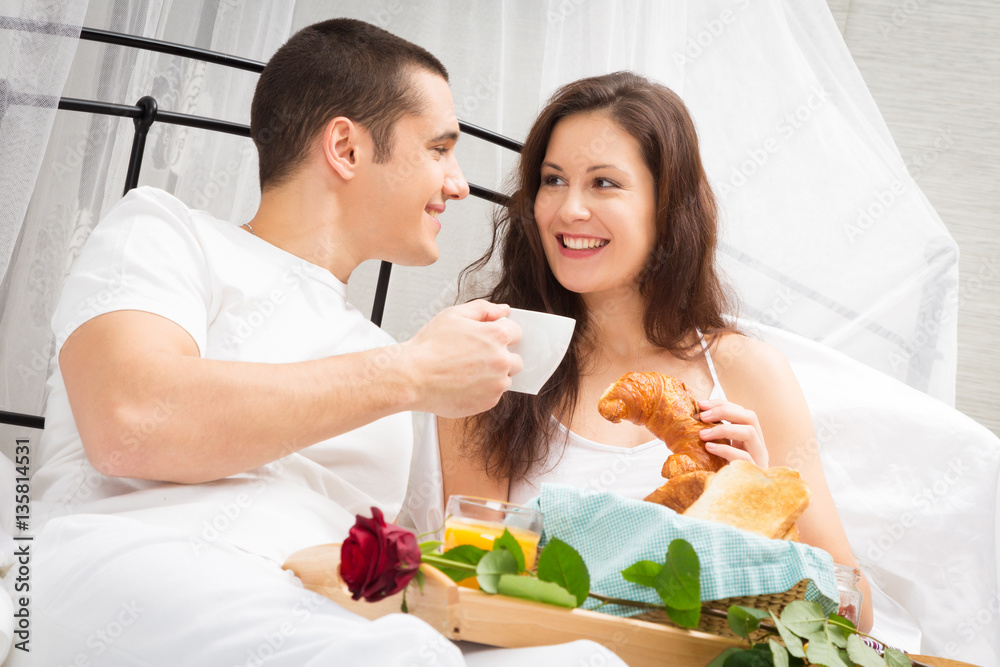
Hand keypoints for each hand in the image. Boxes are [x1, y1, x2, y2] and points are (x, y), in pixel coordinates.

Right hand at [402, 300, 523, 417]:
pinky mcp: (489, 402)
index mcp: (496, 336)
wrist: (412, 378)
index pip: (517, 333)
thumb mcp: (454, 315)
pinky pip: (494, 395)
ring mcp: (497, 383)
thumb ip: (483, 309)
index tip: (492, 339)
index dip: (503, 334)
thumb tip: (503, 310)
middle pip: (516, 359)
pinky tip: (463, 383)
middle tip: (477, 357)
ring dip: (493, 376)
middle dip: (502, 357)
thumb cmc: (429, 348)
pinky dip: (483, 391)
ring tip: (467, 372)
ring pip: (505, 378)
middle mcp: (501, 360)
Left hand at [697, 399, 768, 467]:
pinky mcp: (755, 472)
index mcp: (751, 438)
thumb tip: (694, 420)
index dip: (722, 404)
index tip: (701, 405)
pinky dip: (725, 449)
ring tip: (702, 434)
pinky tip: (709, 448)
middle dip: (724, 411)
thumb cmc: (724, 474)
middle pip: (750, 417)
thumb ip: (714, 438)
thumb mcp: (720, 453)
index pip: (741, 412)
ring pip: (750, 433)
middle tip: (702, 416)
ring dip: (724, 429)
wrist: (736, 507)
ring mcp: (759, 459)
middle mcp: (758, 446)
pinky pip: (743, 456)